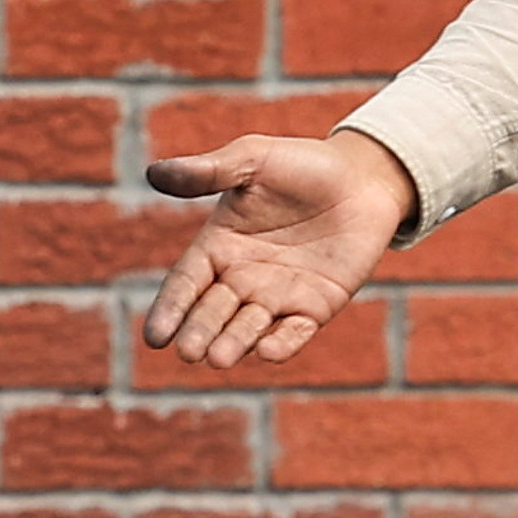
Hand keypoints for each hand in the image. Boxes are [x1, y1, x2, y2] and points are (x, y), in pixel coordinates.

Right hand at [139, 130, 419, 368]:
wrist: (365, 178)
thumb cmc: (303, 163)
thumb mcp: (253, 159)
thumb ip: (208, 172)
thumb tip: (152, 173)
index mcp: (219, 246)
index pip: (186, 283)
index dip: (171, 308)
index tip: (155, 336)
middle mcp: (242, 278)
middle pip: (213, 311)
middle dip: (200, 332)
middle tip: (190, 352)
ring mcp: (278, 296)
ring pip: (249, 327)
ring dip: (233, 343)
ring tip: (219, 358)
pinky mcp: (316, 307)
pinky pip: (295, 331)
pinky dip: (282, 344)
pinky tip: (267, 351)